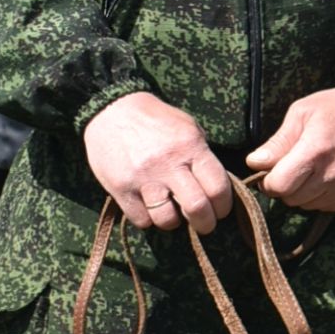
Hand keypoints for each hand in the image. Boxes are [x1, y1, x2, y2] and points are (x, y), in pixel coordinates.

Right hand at [84, 91, 232, 233]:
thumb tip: (216, 187)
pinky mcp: (121, 189)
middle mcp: (168, 163)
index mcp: (190, 146)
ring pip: (167, 220)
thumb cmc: (154, 119)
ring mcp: (143, 178)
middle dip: (205, 223)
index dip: (223, 206)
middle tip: (203, 223)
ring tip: (171, 212)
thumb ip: (202, 155)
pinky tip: (148, 206)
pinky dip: (147, 218)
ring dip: (173, 221)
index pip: (218, 187)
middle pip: (197, 208)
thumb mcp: (186, 127)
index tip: (220, 210)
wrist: (111, 110)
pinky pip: (141, 220)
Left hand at [247, 85, 334, 211]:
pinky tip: (329, 175)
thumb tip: (254, 163)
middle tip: (293, 166)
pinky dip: (321, 195)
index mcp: (316, 151)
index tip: (271, 170)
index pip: (279, 186)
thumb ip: (278, 142)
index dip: (269, 181)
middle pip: (292, 199)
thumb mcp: (302, 113)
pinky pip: (328, 207)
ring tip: (313, 168)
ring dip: (304, 192)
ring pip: (308, 205)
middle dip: (286, 186)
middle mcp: (334, 174)